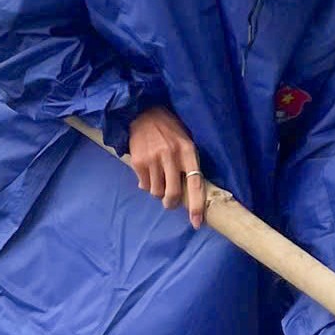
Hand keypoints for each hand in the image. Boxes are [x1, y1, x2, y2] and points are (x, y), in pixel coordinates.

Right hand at [128, 106, 208, 226]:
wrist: (143, 113)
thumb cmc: (169, 130)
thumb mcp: (185, 140)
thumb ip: (188, 164)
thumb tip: (189, 193)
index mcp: (188, 151)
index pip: (195, 183)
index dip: (196, 205)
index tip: (196, 222)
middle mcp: (171, 156)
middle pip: (173, 193)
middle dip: (171, 203)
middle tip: (169, 202)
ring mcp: (153, 159)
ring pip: (156, 192)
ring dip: (157, 191)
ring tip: (158, 177)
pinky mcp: (138, 162)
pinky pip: (144, 185)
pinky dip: (146, 184)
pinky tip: (148, 171)